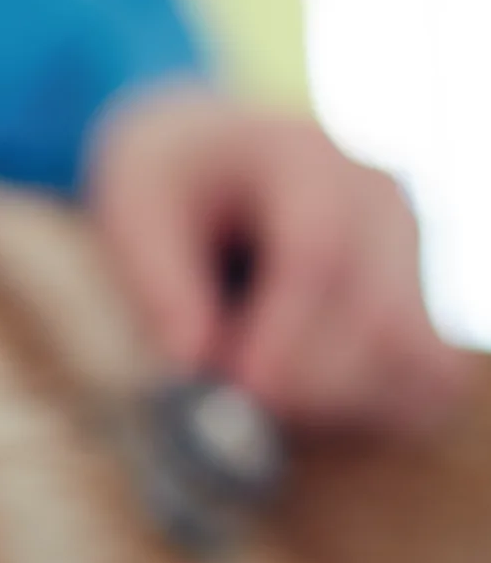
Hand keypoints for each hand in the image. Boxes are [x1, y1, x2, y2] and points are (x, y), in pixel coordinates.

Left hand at [86, 82, 469, 434]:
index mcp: (304, 159)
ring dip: (337, 405)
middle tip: (231, 406)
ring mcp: (409, 252)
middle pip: (378, 316)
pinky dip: (373, 411)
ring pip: (415, 359)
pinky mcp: (416, 299)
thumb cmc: (166, 180)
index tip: (241, 388)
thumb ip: (159, 284)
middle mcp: (378, 202)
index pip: (318, 253)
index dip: (283, 333)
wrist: (208, 151)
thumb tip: (195, 364)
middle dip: (304, 382)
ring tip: (258, 399)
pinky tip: (304, 410)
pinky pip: (428, 379)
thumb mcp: (132, 208)